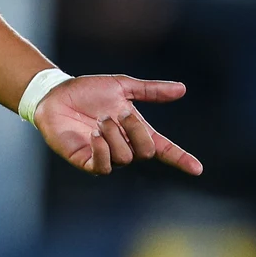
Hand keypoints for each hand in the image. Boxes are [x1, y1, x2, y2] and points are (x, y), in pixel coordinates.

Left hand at [33, 75, 201, 175]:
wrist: (57, 95)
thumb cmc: (88, 91)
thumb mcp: (122, 87)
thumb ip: (151, 91)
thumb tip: (182, 89)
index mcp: (136, 131)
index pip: (164, 149)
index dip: (181, 159)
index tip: (198, 169)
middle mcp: (124, 147)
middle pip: (146, 151)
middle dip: (136, 131)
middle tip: (117, 114)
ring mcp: (106, 156)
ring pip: (125, 157)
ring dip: (114, 135)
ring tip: (99, 121)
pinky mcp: (87, 162)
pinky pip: (103, 166)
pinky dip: (102, 150)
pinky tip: (94, 134)